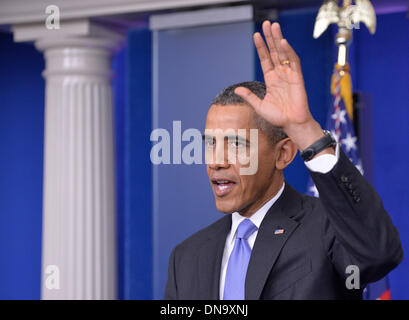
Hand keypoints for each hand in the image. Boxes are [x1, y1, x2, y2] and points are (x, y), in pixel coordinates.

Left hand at [235, 21, 325, 150]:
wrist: (291, 124)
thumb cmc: (278, 117)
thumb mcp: (259, 106)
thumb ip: (249, 96)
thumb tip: (236, 89)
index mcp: (271, 80)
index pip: (265, 59)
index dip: (261, 47)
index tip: (256, 35)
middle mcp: (280, 74)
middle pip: (274, 52)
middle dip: (270, 38)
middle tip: (266, 23)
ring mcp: (289, 75)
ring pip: (283, 53)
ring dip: (278, 40)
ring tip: (274, 26)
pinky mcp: (297, 78)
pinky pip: (293, 62)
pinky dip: (288, 52)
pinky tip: (283, 42)